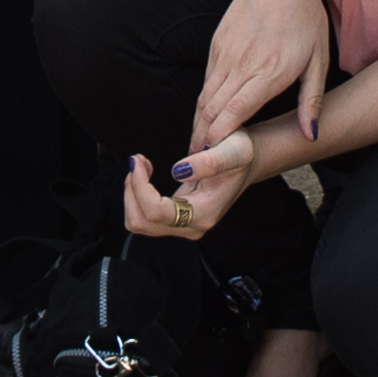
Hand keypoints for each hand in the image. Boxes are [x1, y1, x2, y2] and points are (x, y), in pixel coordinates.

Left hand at [126, 135, 258, 242]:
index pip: (157, 212)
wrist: (245, 163)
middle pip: (141, 222)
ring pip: (138, 222)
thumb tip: (179, 170)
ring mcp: (182, 225)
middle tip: (138, 161)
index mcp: (204, 214)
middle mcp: (191, 226)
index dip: (140, 187)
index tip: (140, 162)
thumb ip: (209, 162)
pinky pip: (144, 215)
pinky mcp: (175, 219)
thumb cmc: (241, 155)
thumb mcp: (234, 150)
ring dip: (132, 193)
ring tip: (141, 166)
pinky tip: (145, 174)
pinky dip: (137, 195)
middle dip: (132, 190)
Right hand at [194, 0, 333, 151]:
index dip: (219, 140)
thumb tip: (311, 135)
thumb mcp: (318, 59)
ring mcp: (226, 53)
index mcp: (270, 71)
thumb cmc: (304, 17)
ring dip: (198, 124)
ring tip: (195, 150)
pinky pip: (206, 81)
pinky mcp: (217, 45)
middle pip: (213, 110)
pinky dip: (202, 104)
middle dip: (202, 140)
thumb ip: (311, 100)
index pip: (235, 112)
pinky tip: (203, 120)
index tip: (211, 161)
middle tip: (195, 167)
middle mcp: (243, 64)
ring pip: (205, 97)